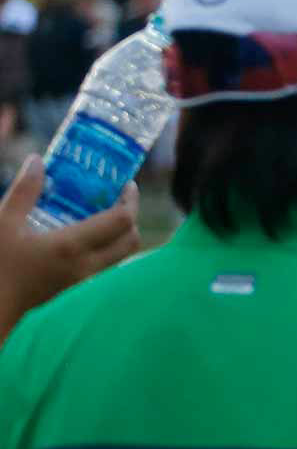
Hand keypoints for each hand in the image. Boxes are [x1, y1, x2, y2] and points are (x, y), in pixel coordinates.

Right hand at [0, 156, 140, 338]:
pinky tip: (84, 234)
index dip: (130, 200)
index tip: (125, 184)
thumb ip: (24, 190)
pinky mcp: (75, 288)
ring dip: (121, 234)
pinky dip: (107, 247)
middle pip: (132, 240)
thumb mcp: (3, 222)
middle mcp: (87, 265)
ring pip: (121, 255)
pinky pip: (105, 265)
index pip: (123, 221)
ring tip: (102, 212)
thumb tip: (37, 160)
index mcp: (73, 246)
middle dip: (132, 216)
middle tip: (118, 197)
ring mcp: (83, 280)